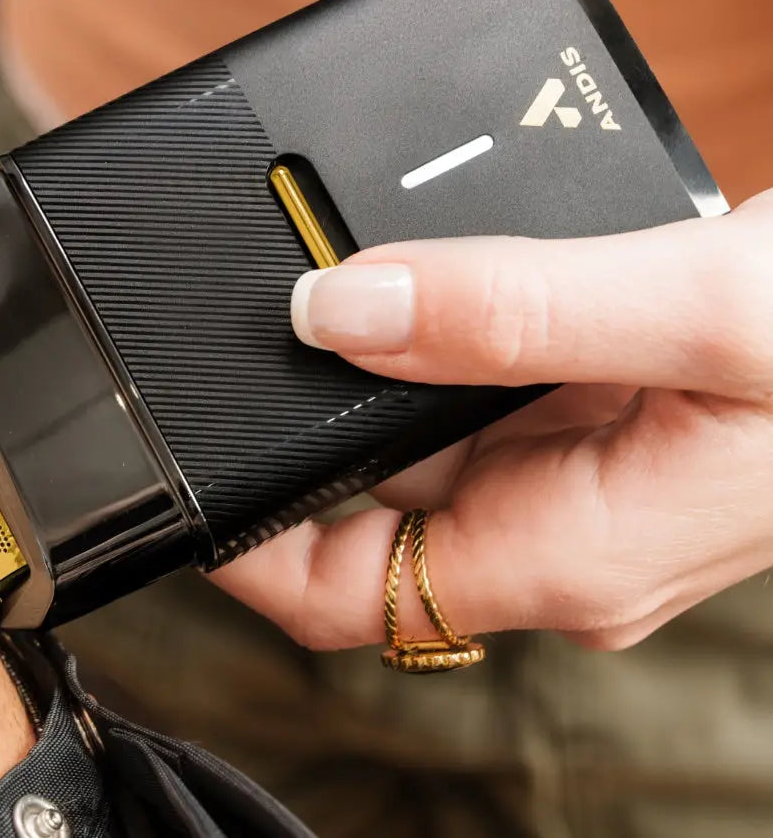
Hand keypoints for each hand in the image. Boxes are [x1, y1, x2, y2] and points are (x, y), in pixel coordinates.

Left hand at [213, 191, 772, 652]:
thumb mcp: (693, 318)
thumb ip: (512, 313)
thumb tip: (340, 310)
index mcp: (566, 549)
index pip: (348, 594)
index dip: (243, 549)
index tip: (179, 472)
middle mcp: (550, 524)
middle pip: (360, 508)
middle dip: (287, 430)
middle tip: (228, 336)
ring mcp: (560, 469)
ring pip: (403, 438)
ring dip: (349, 373)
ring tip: (305, 289)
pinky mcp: (575, 412)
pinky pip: (457, 388)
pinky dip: (414, 337)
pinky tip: (399, 278)